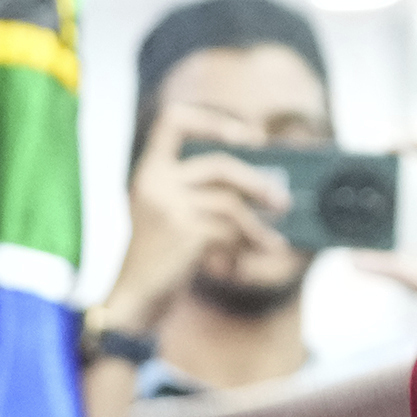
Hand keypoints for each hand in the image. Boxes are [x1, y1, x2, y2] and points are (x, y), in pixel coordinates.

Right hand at [96, 95, 291, 336]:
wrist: (135, 296)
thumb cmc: (160, 255)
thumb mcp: (167, 211)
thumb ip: (198, 189)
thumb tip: (263, 180)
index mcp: (148, 171)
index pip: (173, 120)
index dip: (211, 120)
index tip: (248, 136)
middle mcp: (154, 182)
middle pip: (220, 165)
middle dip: (256, 183)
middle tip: (281, 202)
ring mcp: (168, 206)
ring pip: (231, 202)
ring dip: (258, 224)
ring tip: (273, 240)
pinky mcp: (184, 232)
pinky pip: (231, 230)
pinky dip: (250, 242)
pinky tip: (259, 252)